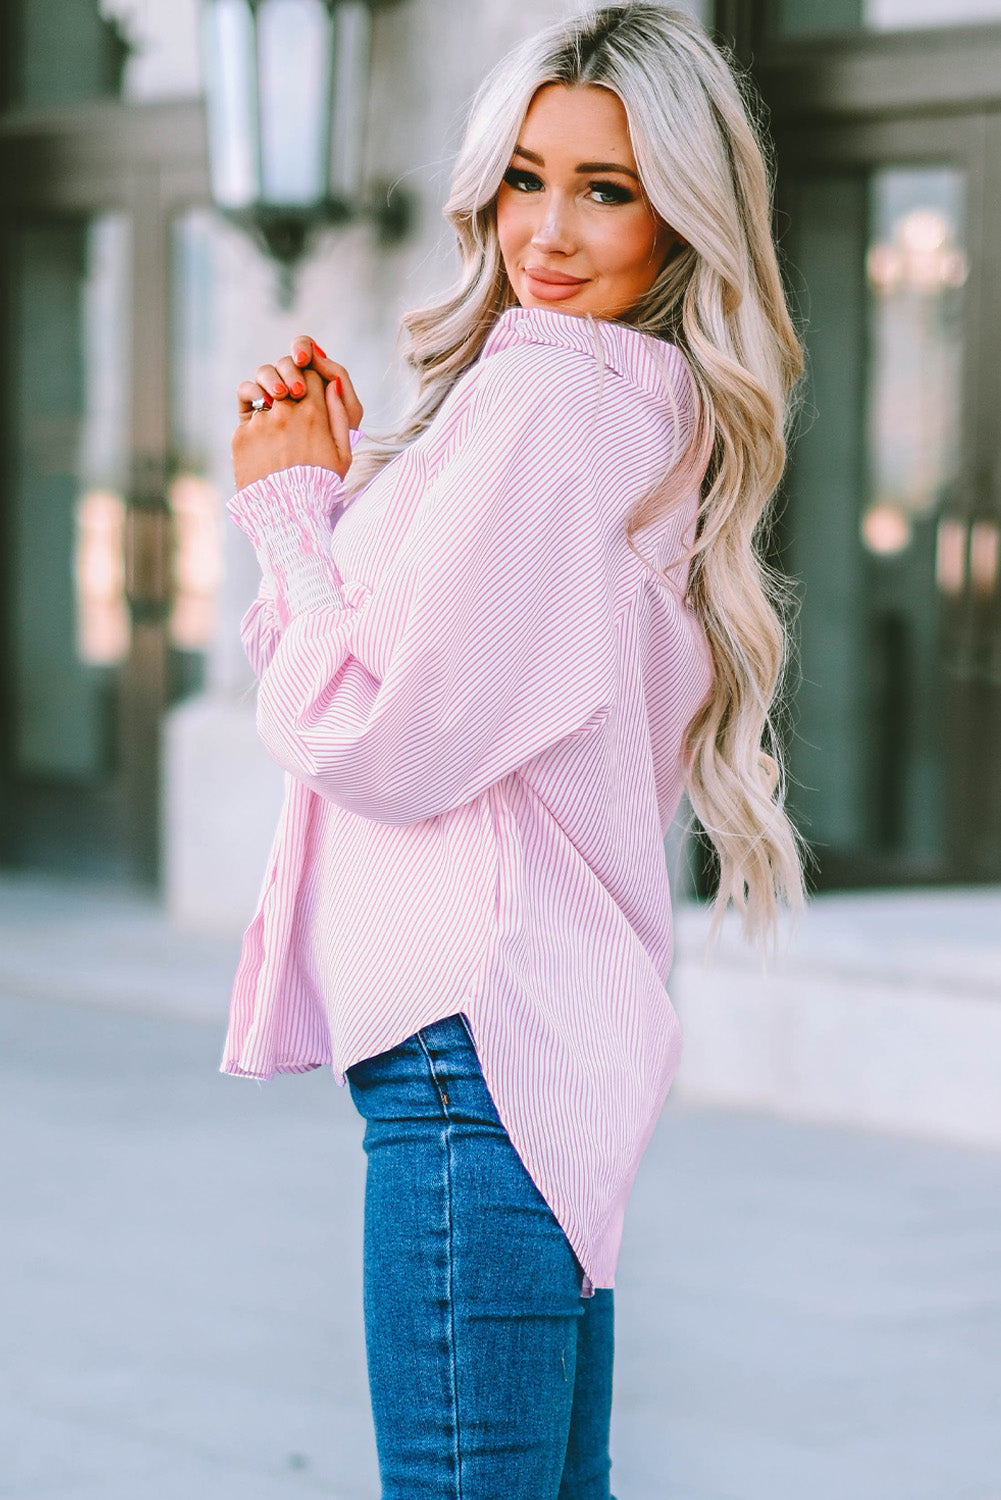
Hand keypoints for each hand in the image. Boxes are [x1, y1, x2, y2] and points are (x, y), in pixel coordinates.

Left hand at [233, 337, 362, 487]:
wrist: (287, 514)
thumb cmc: (320, 485)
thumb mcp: (344, 453)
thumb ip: (340, 414)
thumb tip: (333, 384)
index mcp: (314, 413)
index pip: (311, 372)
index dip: (309, 377)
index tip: (308, 390)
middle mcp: (285, 411)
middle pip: (283, 374)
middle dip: (287, 380)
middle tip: (288, 395)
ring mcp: (261, 422)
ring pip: (262, 392)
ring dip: (268, 400)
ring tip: (274, 421)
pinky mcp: (241, 435)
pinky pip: (247, 417)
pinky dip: (254, 425)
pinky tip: (264, 446)